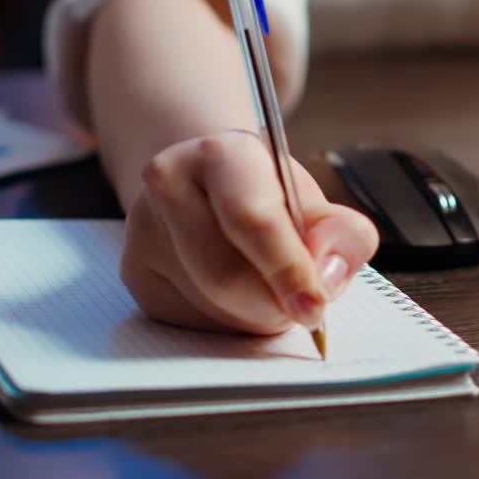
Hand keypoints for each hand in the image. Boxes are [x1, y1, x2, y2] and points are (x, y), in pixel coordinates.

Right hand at [119, 130, 378, 333]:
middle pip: (227, 276)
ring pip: (211, 308)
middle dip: (273, 302)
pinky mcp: (135, 274)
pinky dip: (228, 322)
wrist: (208, 184)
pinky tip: (235, 294)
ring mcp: (143, 231)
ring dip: (254, 316)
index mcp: (222, 154)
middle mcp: (169, 183)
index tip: (314, 307)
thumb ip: (343, 235)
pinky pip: (192, 324)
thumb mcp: (316, 203)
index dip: (287, 269)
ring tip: (265, 285)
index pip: (253, 220)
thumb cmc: (268, 195)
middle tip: (301, 302)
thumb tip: (325, 274)